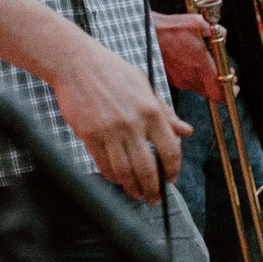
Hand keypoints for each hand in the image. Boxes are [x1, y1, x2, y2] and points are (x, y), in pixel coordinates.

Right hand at [44, 31, 190, 201]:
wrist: (76, 63)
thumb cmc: (112, 72)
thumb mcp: (145, 86)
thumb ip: (166, 112)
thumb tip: (186, 132)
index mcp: (151, 110)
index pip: (170, 150)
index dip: (173, 170)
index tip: (172, 178)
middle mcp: (132, 123)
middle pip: (147, 169)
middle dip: (153, 189)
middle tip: (154, 198)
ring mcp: (109, 131)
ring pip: (124, 172)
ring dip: (132, 188)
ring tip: (136, 193)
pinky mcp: (89, 135)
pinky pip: (103, 165)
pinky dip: (112, 177)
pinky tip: (117, 179)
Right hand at [153, 11, 222, 101]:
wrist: (145, 34)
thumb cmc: (169, 29)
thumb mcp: (197, 23)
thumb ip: (215, 30)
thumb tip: (222, 34)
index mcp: (201, 66)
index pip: (220, 92)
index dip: (230, 92)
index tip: (234, 85)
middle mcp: (190, 77)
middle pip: (212, 92)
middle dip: (220, 83)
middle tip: (223, 72)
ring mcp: (180, 80)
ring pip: (200, 87)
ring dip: (206, 78)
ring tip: (205, 62)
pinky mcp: (172, 78)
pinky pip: (188, 82)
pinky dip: (193, 75)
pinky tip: (190, 60)